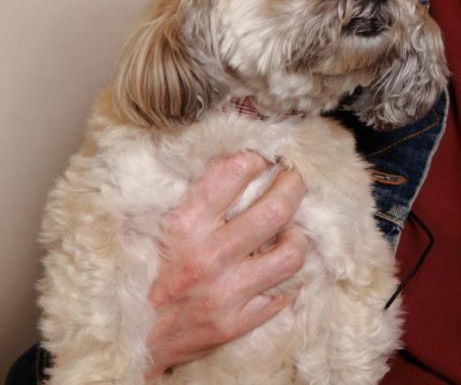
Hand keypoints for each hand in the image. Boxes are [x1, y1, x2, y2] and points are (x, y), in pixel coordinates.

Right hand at [143, 151, 306, 379]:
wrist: (125, 342)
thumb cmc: (137, 275)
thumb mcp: (148, 225)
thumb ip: (185, 194)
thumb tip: (222, 158)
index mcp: (183, 225)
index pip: (236, 172)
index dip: (257, 159)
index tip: (262, 160)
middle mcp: (208, 257)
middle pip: (276, 209)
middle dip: (292, 186)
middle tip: (291, 180)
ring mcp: (225, 293)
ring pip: (291, 253)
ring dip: (296, 235)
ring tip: (288, 230)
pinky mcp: (236, 324)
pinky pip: (283, 293)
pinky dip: (286, 277)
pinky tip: (276, 266)